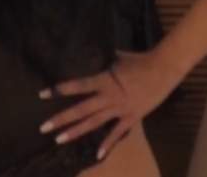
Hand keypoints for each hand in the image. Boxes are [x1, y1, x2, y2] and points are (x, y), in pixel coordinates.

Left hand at [38, 49, 179, 160]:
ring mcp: (119, 109)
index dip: (59, 89)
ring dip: (75, 131)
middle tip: (43, 127)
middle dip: (61, 118)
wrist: (163, 68)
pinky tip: (97, 155)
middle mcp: (108, 97)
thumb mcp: (119, 56)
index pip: (77, 86)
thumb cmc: (141, 59)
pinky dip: (107, 144)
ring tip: (58, 140)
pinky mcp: (131, 117)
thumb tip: (92, 50)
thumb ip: (104, 58)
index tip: (42, 94)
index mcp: (104, 80)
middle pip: (81, 109)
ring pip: (93, 123)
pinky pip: (117, 133)